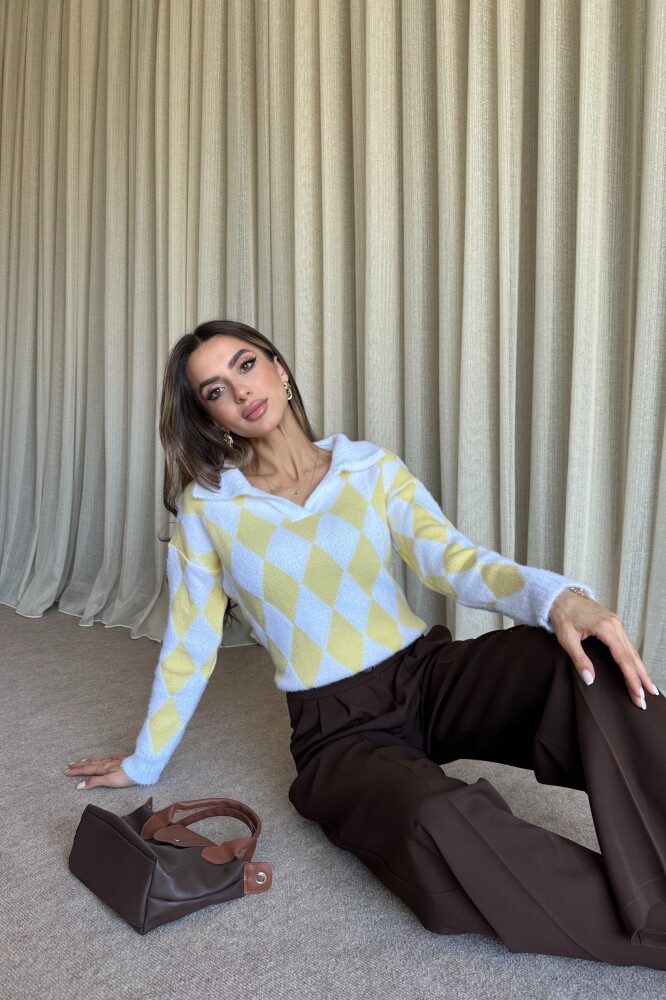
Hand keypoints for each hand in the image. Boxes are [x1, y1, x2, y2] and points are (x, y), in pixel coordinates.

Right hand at [65, 755, 135, 789]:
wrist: (141, 767)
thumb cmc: (125, 776)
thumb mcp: (109, 781)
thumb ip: (94, 782)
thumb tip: (79, 785)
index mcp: (102, 768)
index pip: (86, 770)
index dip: (76, 771)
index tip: (66, 772)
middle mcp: (106, 762)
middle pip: (90, 763)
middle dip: (79, 765)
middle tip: (69, 765)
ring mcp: (113, 760)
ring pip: (97, 760)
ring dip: (87, 761)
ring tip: (81, 761)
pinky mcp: (119, 760)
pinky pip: (106, 758)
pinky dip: (99, 759)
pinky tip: (101, 759)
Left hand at [549, 589, 658, 708]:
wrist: (560, 595)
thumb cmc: (562, 614)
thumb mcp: (567, 639)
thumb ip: (579, 660)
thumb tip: (590, 680)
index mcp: (605, 628)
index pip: (623, 658)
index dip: (631, 678)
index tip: (637, 693)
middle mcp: (615, 625)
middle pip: (632, 656)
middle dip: (641, 678)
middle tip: (647, 697)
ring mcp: (616, 623)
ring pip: (632, 650)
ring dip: (640, 670)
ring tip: (647, 688)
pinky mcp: (613, 624)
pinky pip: (627, 645)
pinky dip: (633, 659)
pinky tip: (637, 669)